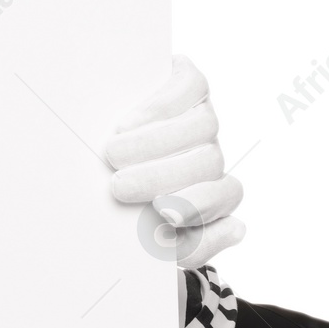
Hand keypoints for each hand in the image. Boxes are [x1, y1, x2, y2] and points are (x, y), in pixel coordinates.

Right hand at [104, 54, 245, 268]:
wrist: (91, 154)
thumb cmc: (121, 204)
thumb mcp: (151, 237)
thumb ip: (194, 246)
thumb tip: (238, 228)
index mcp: (210, 188)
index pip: (228, 194)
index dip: (202, 205)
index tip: (164, 215)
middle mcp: (209, 151)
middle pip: (211, 161)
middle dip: (162, 177)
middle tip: (119, 186)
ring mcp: (201, 114)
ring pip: (205, 126)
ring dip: (155, 143)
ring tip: (113, 154)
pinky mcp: (187, 81)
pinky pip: (192, 87)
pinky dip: (159, 107)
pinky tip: (126, 124)